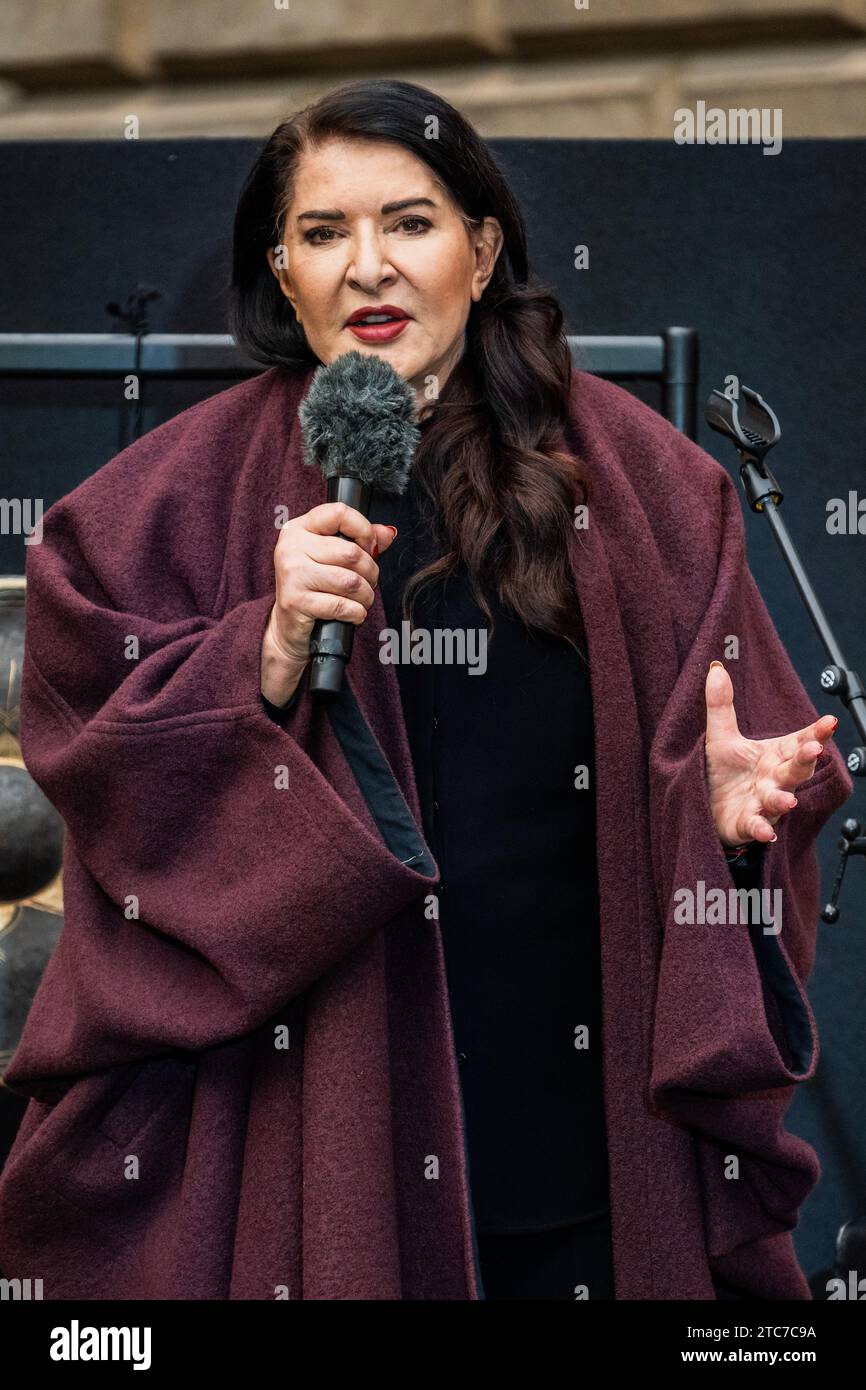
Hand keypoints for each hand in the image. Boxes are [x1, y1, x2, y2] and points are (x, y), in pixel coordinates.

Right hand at [268, 502, 397, 664]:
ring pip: (350, 581)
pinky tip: (353, 614)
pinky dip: (356, 613)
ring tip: (363, 600)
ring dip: (366, 595)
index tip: (370, 548)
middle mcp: (292, 547)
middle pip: (351, 553)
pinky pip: (341, 605)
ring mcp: (292, 573)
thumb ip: (360, 541)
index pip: (339, 513)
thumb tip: (387, 533)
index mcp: (300, 528)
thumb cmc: (313, 587)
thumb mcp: (332, 557)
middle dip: (370, 572)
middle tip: (369, 582)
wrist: (288, 624)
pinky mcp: (295, 601)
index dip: (364, 530)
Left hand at [704, 659, 838, 847]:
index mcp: (774, 755)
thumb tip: (716, 668)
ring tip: (788, 800)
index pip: (798, 741)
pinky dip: (762, 829)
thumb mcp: (719, 737)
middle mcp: (775, 779)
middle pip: (795, 769)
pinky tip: (766, 832)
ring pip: (780, 800)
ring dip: (784, 800)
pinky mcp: (749, 823)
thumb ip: (721, 705)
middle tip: (814, 749)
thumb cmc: (722, 773)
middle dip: (805, 760)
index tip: (830, 721)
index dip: (815, 732)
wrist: (708, 807)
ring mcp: (764, 803)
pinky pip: (758, 826)